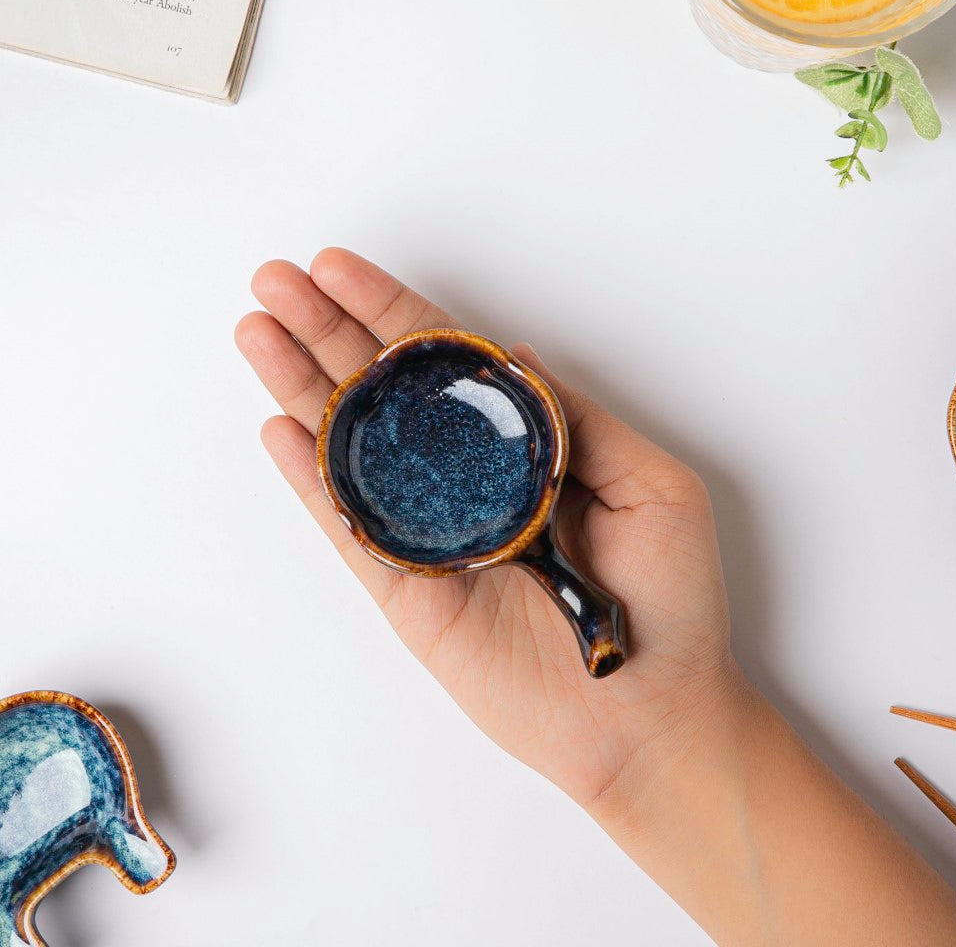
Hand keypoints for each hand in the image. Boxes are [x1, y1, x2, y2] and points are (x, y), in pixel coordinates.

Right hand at [236, 249, 736, 813]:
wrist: (648, 717)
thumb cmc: (668, 601)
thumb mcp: (651, 486)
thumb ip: (577, 421)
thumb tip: (512, 356)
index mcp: (525, 448)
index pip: (448, 364)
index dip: (394, 312)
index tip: (340, 269)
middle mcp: (470, 481)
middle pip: (387, 393)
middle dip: (328, 332)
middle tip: (273, 281)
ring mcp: (433, 533)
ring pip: (355, 449)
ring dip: (303, 389)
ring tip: (255, 332)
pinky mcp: (409, 590)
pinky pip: (351, 524)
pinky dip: (312, 478)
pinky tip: (278, 428)